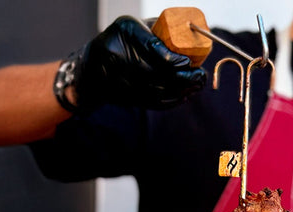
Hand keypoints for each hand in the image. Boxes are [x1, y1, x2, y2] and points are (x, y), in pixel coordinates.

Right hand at [68, 16, 206, 111]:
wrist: (92, 66)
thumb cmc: (120, 41)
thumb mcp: (134, 27)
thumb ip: (158, 31)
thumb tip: (190, 34)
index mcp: (125, 32)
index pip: (152, 47)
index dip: (172, 59)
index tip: (188, 62)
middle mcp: (119, 55)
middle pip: (157, 72)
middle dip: (183, 77)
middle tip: (200, 76)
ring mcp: (119, 79)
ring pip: (156, 90)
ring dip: (181, 90)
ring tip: (197, 85)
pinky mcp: (124, 96)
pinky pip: (152, 102)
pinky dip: (171, 100)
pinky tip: (185, 95)